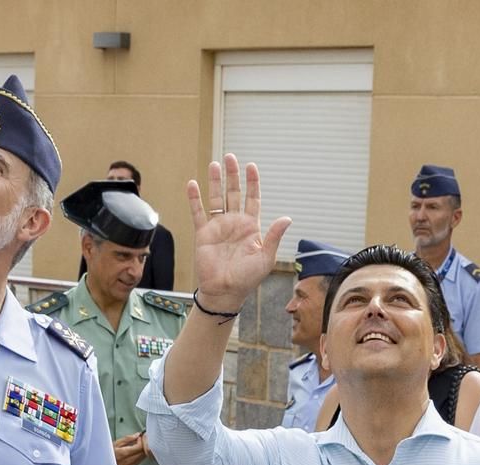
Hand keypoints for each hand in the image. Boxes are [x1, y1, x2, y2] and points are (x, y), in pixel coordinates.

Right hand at [112, 433, 147, 464]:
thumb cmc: (106, 455)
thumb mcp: (114, 443)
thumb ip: (127, 439)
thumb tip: (136, 435)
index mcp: (124, 453)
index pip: (140, 447)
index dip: (143, 440)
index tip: (141, 436)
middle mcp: (128, 461)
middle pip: (144, 452)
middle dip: (144, 444)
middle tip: (140, 438)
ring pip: (143, 456)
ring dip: (143, 449)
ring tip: (137, 443)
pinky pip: (140, 460)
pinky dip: (140, 454)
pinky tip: (136, 450)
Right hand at [184, 155, 291, 313]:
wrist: (225, 291)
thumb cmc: (247, 278)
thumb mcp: (265, 257)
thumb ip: (273, 236)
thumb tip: (286, 218)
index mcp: (251, 226)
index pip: (252, 198)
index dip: (252, 182)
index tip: (251, 166)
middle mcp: (234, 223)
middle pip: (233, 193)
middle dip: (232, 175)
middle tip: (230, 157)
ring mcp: (218, 227)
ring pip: (216, 198)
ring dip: (215, 182)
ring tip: (213, 165)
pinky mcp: (203, 234)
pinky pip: (198, 212)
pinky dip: (194, 199)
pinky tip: (193, 185)